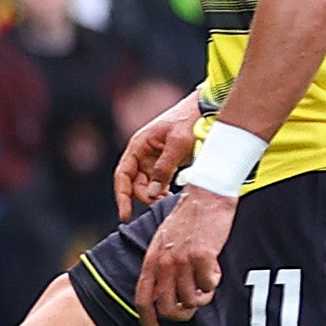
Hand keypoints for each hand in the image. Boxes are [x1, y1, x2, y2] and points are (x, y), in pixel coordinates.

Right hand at [113, 92, 202, 218]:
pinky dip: (164, 192)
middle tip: (162, 204)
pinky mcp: (165, 164)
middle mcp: (142, 154)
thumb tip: (154, 192)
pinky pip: (160, 183)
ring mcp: (153, 160)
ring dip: (156, 196)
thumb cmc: (188, 121)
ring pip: (148, 185)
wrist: (204, 110)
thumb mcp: (178, 143)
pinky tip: (174, 196)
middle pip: (135, 184)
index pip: (123, 175)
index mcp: (138, 146)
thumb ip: (164, 168)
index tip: (125, 215)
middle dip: (146, 196)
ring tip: (171, 200)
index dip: (122, 196)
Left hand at [131, 187, 235, 325]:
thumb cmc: (187, 221)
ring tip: (207, 281)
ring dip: (202, 297)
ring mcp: (181, 260)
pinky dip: (214, 282)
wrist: (206, 196)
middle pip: (168, 308)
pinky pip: (209, 285)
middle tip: (196, 304)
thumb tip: (167, 297)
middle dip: (183, 314)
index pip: (143, 300)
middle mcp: (163, 263)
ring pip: (190, 300)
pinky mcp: (202, 256)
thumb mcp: (164, 244)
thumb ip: (162, 268)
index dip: (148, 324)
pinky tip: (215, 268)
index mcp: (151, 261)